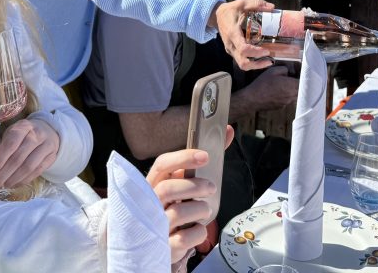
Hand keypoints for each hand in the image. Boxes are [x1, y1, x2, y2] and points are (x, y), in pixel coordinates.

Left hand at [0, 117, 59, 190]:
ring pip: (28, 167)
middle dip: (3, 174)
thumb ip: (0, 149)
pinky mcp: (51, 157)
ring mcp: (46, 146)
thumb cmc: (24, 135)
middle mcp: (36, 135)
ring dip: (13, 179)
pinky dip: (24, 180)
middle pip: (18, 158)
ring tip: (3, 186)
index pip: (11, 144)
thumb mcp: (11, 135)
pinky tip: (14, 184)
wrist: (48, 131)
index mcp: (23, 127)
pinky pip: (37, 172)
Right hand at [146, 126, 235, 264]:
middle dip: (194, 186)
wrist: (159, 241)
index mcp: (154, 182)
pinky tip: (197, 228)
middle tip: (212, 187)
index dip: (183, 157)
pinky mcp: (162, 246)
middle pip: (168, 188)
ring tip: (205, 210)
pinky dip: (198, 232)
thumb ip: (203, 160)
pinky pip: (184, 238)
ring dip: (199, 209)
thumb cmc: (175, 204)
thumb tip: (228, 131)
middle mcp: (149, 202)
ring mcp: (154, 225)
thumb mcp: (184, 182)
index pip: (162, 164)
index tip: (205, 156)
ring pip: (177, 213)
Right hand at [212, 0, 274, 70]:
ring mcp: (231, 49)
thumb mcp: (242, 3)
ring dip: (255, 65)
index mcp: (233, 33)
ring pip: (242, 64)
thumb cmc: (230, 10)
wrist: (217, 15)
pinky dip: (252, 62)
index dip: (256, 52)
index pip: (243, 49)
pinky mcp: (232, 51)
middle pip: (243, 62)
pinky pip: (241, 60)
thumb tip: (272, 7)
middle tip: (269, 59)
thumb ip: (257, 3)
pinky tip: (261, 57)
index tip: (266, 51)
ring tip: (268, 61)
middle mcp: (230, 44)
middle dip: (257, 64)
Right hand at [240, 65, 299, 111]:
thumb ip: (284, 69)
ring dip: (294, 90)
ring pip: (296, 96)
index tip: (302, 74)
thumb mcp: (273, 71)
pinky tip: (279, 92)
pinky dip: (287, 95)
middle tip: (295, 78)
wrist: (253, 99)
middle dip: (300, 84)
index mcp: (291, 85)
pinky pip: (289, 100)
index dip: (304, 77)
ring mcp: (287, 102)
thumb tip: (288, 72)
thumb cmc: (263, 84)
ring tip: (286, 85)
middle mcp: (292, 95)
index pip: (305, 82)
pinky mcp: (282, 106)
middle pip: (302, 90)